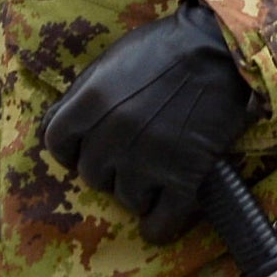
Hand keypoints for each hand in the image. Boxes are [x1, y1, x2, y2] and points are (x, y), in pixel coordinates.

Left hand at [41, 1, 258, 242]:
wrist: (219, 51)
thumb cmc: (163, 49)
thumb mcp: (110, 61)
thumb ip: (82, 95)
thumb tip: (56, 127)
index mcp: (91, 101)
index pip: (56, 143)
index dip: (68, 149)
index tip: (81, 150)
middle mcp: (114, 134)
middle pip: (91, 174)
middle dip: (106, 168)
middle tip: (127, 157)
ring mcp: (148, 159)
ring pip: (125, 198)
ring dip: (135, 191)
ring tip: (151, 176)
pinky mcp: (184, 177)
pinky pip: (161, 222)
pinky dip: (157, 227)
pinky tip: (157, 223)